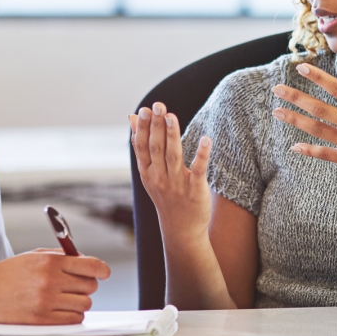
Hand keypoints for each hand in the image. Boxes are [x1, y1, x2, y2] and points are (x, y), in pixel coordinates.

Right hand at [0, 249, 110, 324]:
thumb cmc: (8, 273)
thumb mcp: (34, 256)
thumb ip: (61, 256)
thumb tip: (87, 262)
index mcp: (50, 262)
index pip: (91, 266)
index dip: (102, 270)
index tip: (104, 273)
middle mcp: (51, 281)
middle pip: (90, 286)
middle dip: (86, 285)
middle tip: (75, 285)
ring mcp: (46, 302)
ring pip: (84, 304)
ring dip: (79, 302)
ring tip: (65, 298)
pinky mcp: (42, 320)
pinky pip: (73, 320)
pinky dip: (72, 315)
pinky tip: (61, 310)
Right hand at [129, 103, 212, 241]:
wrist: (181, 229)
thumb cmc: (165, 194)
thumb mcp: (149, 172)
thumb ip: (141, 144)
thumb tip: (130, 117)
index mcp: (147, 172)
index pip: (142, 147)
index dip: (141, 128)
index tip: (143, 110)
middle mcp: (159, 177)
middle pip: (156, 148)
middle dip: (156, 126)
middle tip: (157, 105)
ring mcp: (177, 184)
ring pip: (173, 156)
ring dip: (172, 135)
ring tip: (171, 116)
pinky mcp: (195, 190)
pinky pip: (198, 170)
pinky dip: (201, 155)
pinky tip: (206, 139)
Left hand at [271, 56, 336, 196]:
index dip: (318, 78)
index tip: (300, 68)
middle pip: (320, 108)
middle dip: (296, 97)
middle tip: (277, 89)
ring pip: (317, 130)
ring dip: (295, 120)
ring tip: (277, 112)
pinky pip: (326, 154)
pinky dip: (309, 151)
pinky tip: (294, 147)